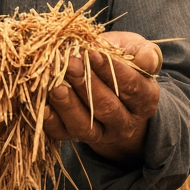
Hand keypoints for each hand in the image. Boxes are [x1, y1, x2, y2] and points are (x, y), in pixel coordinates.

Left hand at [41, 31, 161, 164]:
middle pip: (107, 107)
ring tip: (56, 86)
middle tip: (71, 63)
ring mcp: (101, 133)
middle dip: (87, 85)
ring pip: (85, 126)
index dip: (112, 71)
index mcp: (145, 99)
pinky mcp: (77, 137)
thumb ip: (143, 53)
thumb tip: (145, 59)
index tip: (93, 52)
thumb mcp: (137, 53)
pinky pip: (64, 135)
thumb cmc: (125, 64)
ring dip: (69, 106)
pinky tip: (43, 107)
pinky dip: (52, 123)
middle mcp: (126, 122)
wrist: (115, 91)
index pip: (132, 87)